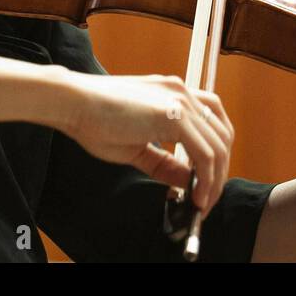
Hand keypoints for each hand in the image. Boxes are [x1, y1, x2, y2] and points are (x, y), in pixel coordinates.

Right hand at [58, 72, 233, 212]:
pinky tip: (197, 196)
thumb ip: (165, 163)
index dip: (216, 156)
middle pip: (222, 134)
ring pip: (219, 146)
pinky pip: (204, 153)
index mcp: (174, 93)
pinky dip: (207, 179)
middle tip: (207, 199)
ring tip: (203, 203)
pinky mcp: (174, 115)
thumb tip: (189, 182)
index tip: (206, 183)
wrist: (72, 102)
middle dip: (220, 172)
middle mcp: (182, 92)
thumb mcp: (136, 147)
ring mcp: (180, 100)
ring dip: (216, 180)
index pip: (213, 123)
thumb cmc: (94, 119)